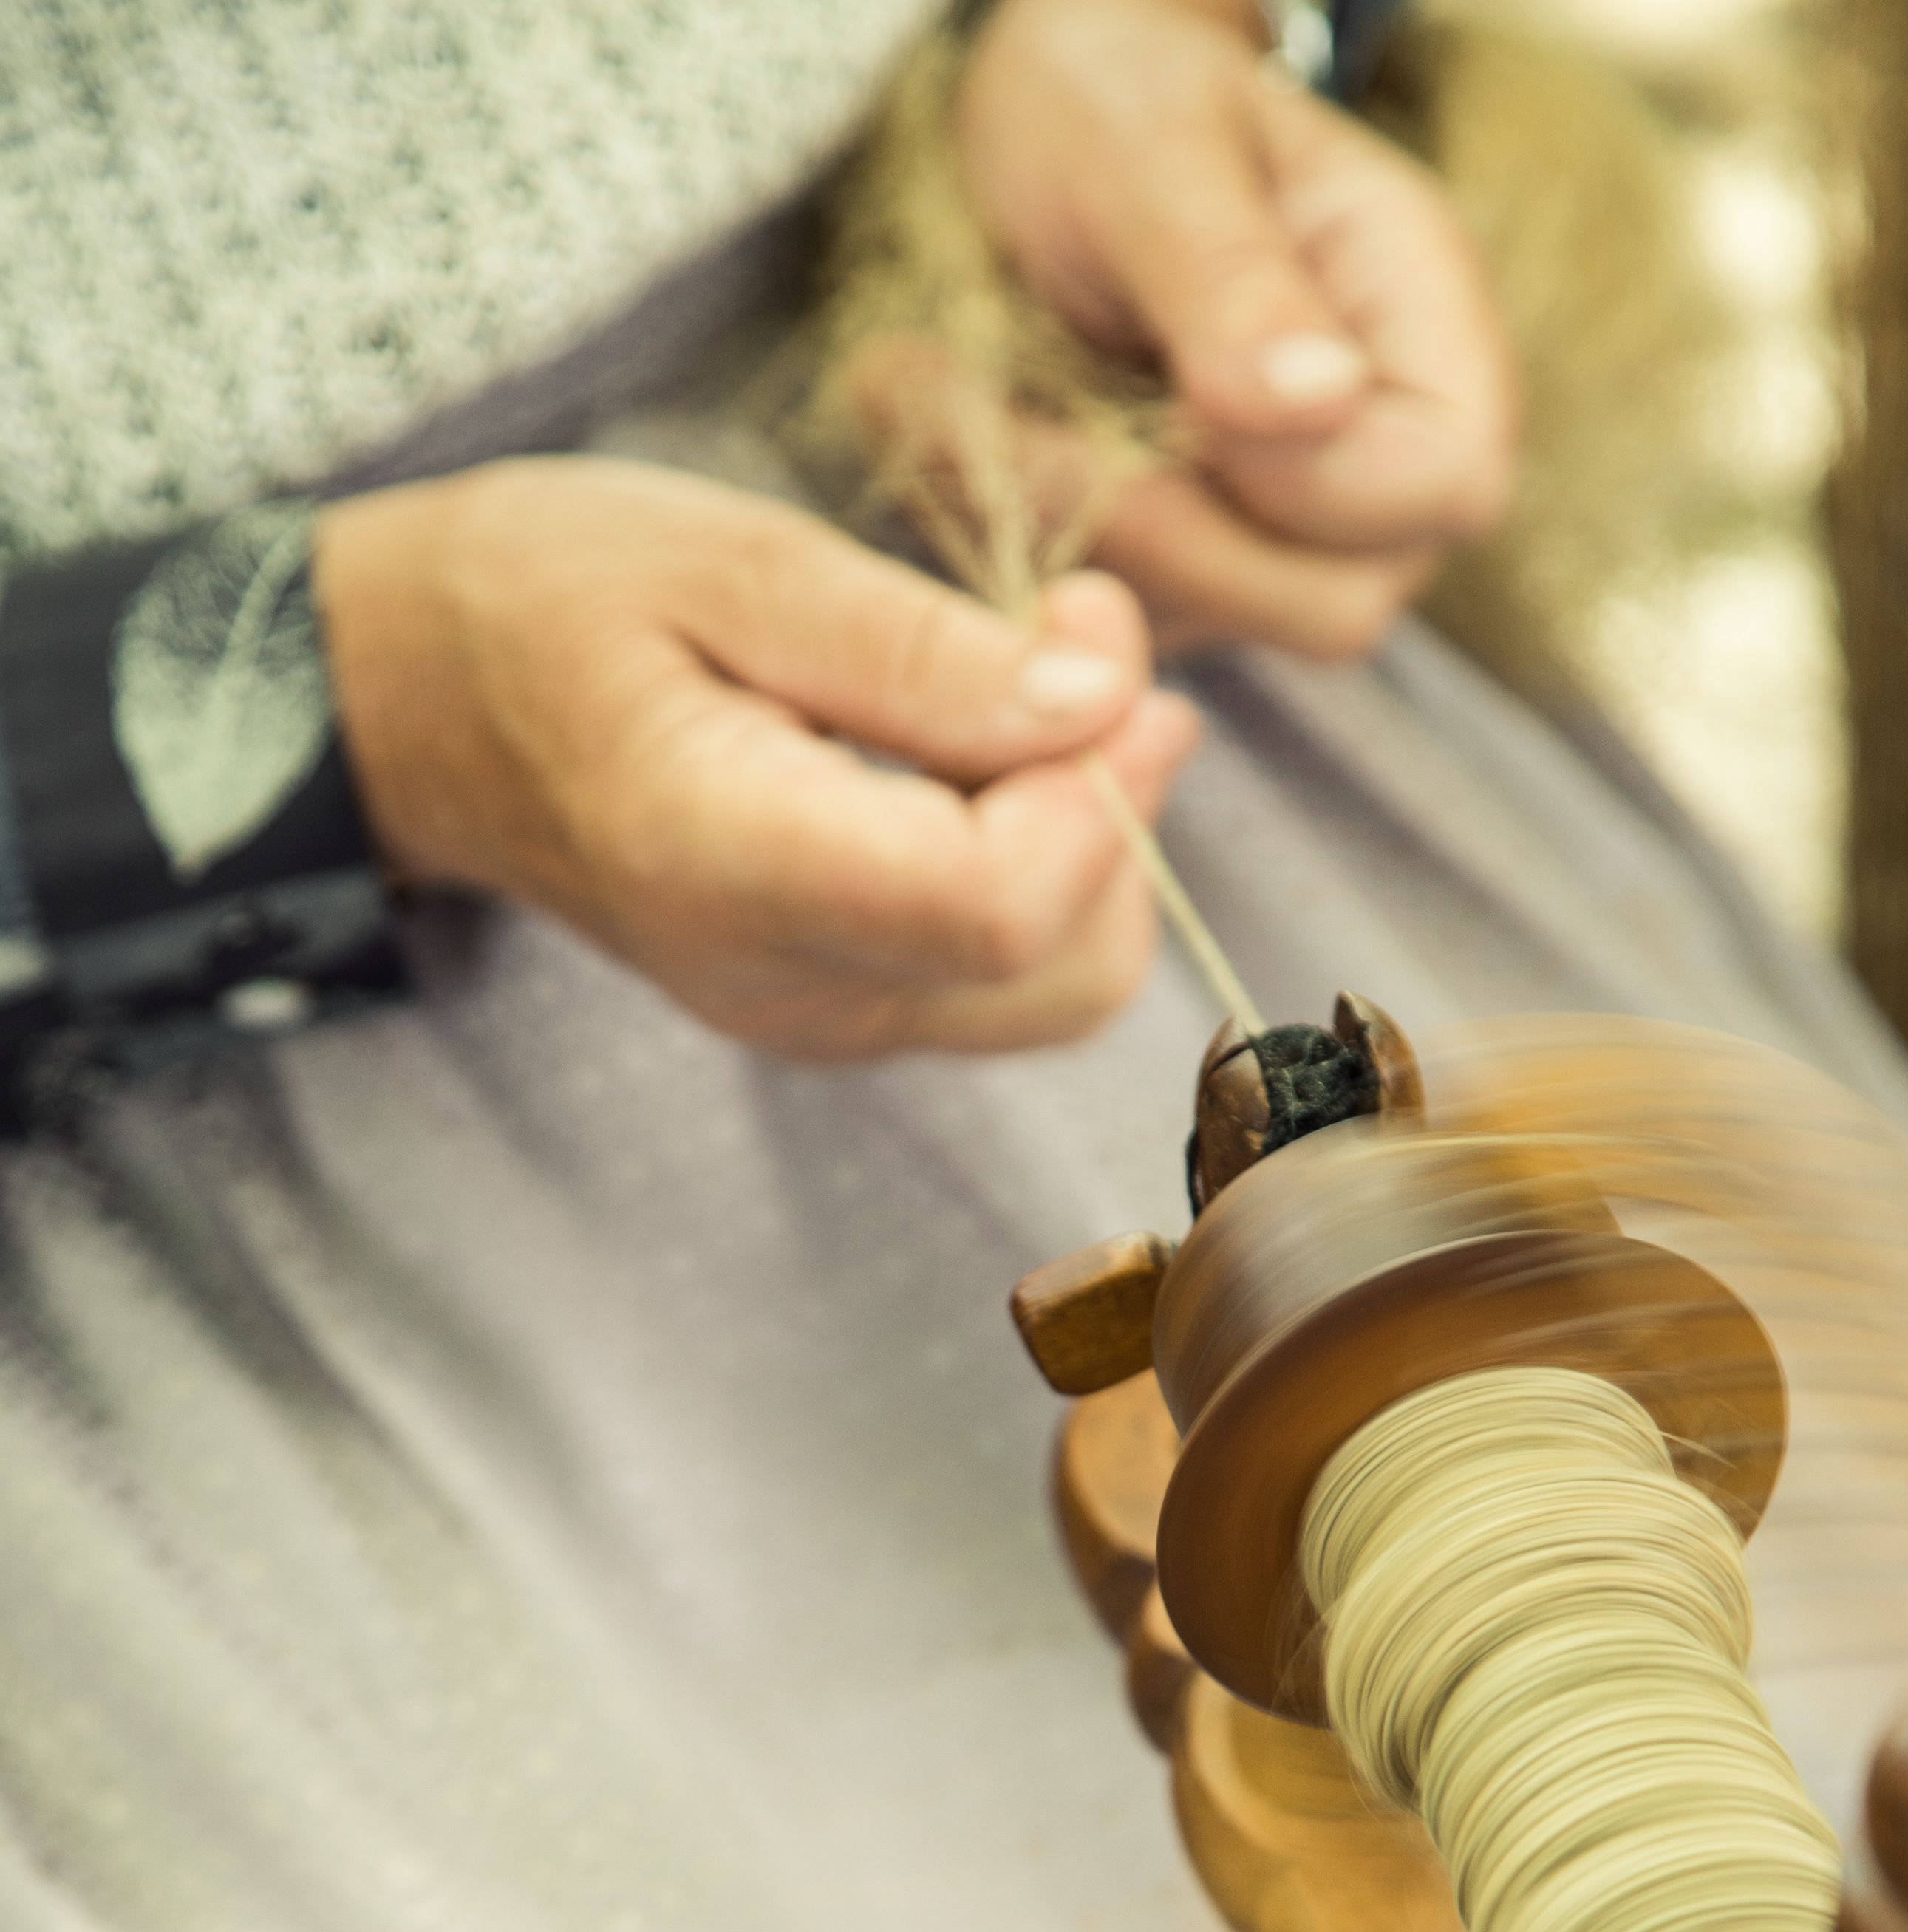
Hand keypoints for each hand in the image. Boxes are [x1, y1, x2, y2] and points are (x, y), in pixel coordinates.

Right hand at [311, 458, 1197, 1059]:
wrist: (417, 706)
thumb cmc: (544, 601)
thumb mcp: (723, 560)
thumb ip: (917, 649)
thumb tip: (1100, 710)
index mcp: (731, 868)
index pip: (999, 905)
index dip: (1096, 777)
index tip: (1085, 630)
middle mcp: (784, 987)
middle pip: (1062, 966)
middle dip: (1117, 801)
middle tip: (1072, 642)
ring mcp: (815, 1023)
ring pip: (1060, 987)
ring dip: (1094, 837)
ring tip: (1026, 689)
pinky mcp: (842, 1017)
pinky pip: (1011, 981)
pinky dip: (1044, 868)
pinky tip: (984, 757)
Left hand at [957, 0, 1516, 656]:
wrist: (1023, 137)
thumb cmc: (1114, 97)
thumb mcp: (1155, 150)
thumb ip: (1232, 276)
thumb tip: (1322, 401)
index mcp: (1425, 331)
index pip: (1444, 487)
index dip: (1310, 479)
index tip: (1181, 393)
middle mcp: (1373, 465)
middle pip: (1334, 610)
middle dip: (1163, 534)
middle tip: (1018, 427)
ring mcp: (1279, 541)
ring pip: (1203, 631)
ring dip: (1064, 538)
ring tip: (957, 406)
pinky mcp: (1175, 581)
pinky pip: (1105, 631)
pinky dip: (1019, 550)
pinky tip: (967, 438)